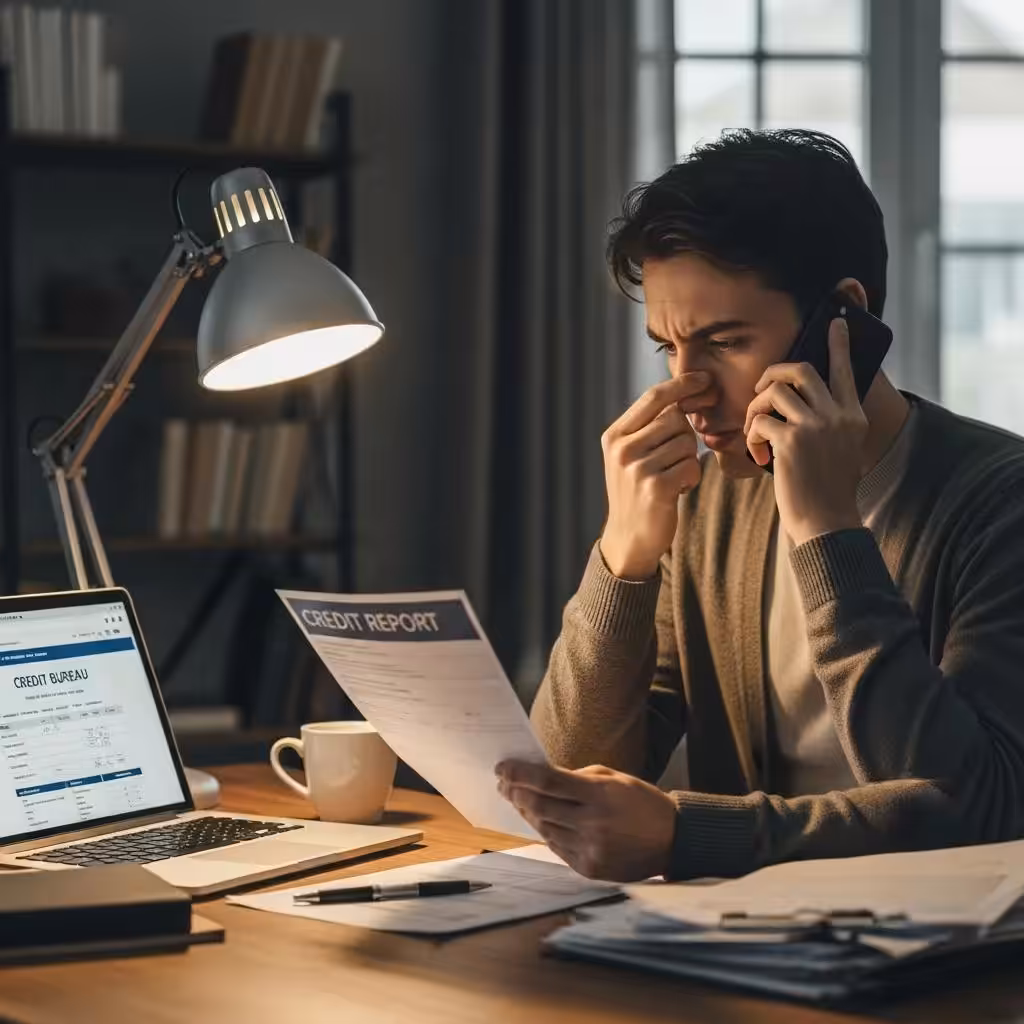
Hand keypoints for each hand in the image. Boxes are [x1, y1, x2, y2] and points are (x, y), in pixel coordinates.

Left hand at [495, 760, 676, 881]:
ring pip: (544, 829)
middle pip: (539, 807)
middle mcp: (592, 824)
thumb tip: (542, 777)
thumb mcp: (613, 778)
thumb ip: (577, 778)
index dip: (520, 773)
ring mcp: (590, 849)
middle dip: (516, 793)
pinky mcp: (589, 869)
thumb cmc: (642, 802)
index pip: (548, 781)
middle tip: (504, 783)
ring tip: (520, 800)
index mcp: (599, 795)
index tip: (502, 767)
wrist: (673, 840)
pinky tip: (543, 821)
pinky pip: (556, 848)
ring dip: (528, 813)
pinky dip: (547, 833)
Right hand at [599, 372, 710, 578]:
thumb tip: (684, 395)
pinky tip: (678, 490)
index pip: (653, 397)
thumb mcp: (630, 456)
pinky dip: (692, 478)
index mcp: (614, 436)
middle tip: (674, 459)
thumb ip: (648, 428)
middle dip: (685, 436)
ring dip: (689, 460)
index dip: (682, 384)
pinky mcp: (655, 488)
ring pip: (687, 442)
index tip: (704, 379)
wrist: (628, 538)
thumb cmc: (637, 492)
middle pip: (675, 418)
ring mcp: (637, 468)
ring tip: (673, 478)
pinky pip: (692, 466)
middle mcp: (622, 449)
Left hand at [744, 317, 865, 545]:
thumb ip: (828, 424)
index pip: (845, 370)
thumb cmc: (825, 491)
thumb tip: (800, 405)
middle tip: (760, 390)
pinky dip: (751, 437)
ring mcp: (816, 426)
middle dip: (773, 374)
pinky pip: (759, 421)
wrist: (826, 522)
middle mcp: (838, 415)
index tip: (837, 322)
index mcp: (853, 416)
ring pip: (774, 392)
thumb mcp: (839, 451)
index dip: (839, 344)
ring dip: (755, 409)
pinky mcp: (791, 441)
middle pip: (801, 370)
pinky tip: (757, 456)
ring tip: (755, 433)